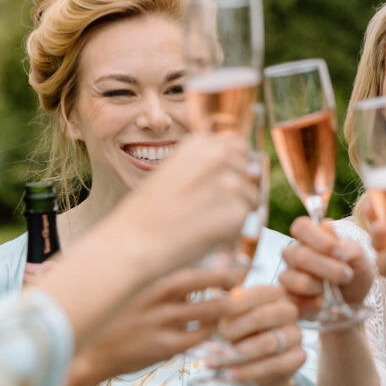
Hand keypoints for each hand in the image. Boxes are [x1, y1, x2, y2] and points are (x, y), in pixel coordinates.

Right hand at [66, 266, 238, 385]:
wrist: (92, 350)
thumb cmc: (119, 317)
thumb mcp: (136, 289)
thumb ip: (163, 279)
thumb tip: (198, 268)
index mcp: (152, 277)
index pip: (196, 263)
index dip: (223, 263)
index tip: (242, 262)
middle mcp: (159, 295)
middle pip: (209, 282)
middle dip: (233, 281)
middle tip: (249, 281)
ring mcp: (164, 321)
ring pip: (211, 310)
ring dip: (229, 307)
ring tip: (241, 306)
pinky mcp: (167, 346)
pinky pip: (201, 336)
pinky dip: (214, 331)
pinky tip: (219, 329)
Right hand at [121, 133, 255, 271]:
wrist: (135, 242)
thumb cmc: (148, 214)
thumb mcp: (171, 173)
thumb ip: (203, 167)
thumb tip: (246, 171)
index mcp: (199, 144)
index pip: (238, 146)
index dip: (235, 165)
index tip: (223, 183)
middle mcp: (218, 157)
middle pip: (249, 170)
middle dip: (239, 189)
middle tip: (212, 209)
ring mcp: (229, 183)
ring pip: (251, 196)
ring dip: (235, 211)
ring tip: (204, 223)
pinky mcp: (237, 211)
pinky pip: (246, 220)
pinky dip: (232, 230)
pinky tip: (206, 235)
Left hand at [218, 285, 305, 385]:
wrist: (254, 369)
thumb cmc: (237, 336)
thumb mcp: (225, 320)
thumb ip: (219, 310)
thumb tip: (212, 298)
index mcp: (272, 294)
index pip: (255, 293)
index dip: (233, 306)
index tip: (211, 317)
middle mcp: (288, 310)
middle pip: (262, 316)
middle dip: (234, 329)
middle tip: (212, 343)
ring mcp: (296, 334)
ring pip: (266, 344)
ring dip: (236, 354)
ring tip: (213, 362)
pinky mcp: (299, 357)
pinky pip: (273, 365)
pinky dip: (248, 371)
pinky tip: (231, 375)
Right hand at [279, 216, 373, 318]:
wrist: (354, 301)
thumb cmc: (354, 273)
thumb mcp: (358, 256)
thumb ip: (343, 243)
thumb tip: (327, 225)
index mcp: (309, 238)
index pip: (301, 227)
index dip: (319, 239)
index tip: (339, 253)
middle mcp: (294, 255)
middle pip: (299, 256)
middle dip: (327, 268)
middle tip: (347, 275)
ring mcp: (289, 277)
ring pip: (297, 281)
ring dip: (322, 287)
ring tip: (336, 291)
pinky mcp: (288, 299)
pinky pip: (296, 302)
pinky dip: (315, 304)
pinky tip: (327, 303)